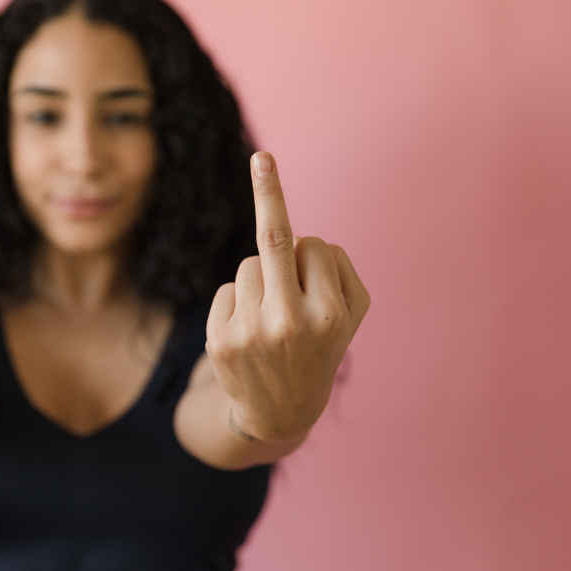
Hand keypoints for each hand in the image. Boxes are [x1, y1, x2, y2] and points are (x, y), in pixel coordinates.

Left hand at [205, 151, 370, 440]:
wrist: (279, 413)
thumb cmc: (320, 348)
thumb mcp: (350, 317)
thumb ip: (339, 271)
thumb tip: (300, 236)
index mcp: (331, 315)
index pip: (313, 246)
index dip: (311, 253)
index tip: (306, 249)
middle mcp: (292, 323)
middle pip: (274, 240)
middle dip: (270, 191)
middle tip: (263, 157)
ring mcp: (252, 333)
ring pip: (249, 265)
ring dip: (260, 279)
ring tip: (270, 318)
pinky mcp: (220, 341)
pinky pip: (227, 289)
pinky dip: (237, 301)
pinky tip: (248, 333)